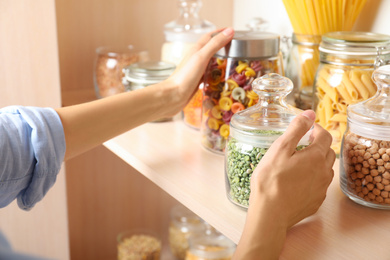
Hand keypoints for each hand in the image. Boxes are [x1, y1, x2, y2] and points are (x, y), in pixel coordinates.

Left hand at [160, 28, 233, 117]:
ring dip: (219, 60)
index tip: (231, 31)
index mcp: (196, 50)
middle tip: (235, 47)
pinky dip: (216, 74)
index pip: (209, 36)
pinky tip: (221, 78)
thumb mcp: (201, 57)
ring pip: (210, 62)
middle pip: (210, 49)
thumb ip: (215, 44)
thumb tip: (229, 31)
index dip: (220, 32)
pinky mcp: (196, 82)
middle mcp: (195, 59)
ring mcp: (196, 71)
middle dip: (221, 46)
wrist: (172, 96)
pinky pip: (208, 75)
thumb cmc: (184, 77)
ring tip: (231, 62)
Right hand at [233, 110, 334, 259]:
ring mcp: (321, 189)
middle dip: (318, 144)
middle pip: (327, 152)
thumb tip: (310, 113)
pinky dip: (313, 178)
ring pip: (325, 169)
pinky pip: (319, 185)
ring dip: (317, 162)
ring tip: (299, 162)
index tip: (307, 128)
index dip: (316, 129)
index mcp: (316, 157)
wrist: (270, 214)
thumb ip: (296, 129)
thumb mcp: (280, 149)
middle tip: (302, 144)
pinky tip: (297, 181)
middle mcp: (324, 172)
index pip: (325, 136)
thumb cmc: (270, 180)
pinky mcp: (316, 201)